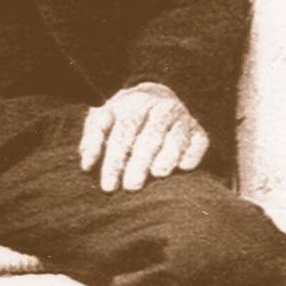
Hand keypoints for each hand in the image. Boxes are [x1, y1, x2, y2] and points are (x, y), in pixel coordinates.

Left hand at [77, 82, 208, 191]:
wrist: (158, 98)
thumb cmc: (124, 119)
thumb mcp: (103, 121)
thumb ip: (93, 139)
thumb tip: (87, 163)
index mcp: (133, 103)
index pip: (123, 131)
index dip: (115, 159)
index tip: (108, 185)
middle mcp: (160, 107)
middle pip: (149, 137)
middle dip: (139, 163)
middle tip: (130, 187)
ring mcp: (182, 118)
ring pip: (175, 139)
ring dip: (166, 158)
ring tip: (157, 175)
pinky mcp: (199, 132)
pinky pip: (198, 143)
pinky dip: (191, 155)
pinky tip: (182, 168)